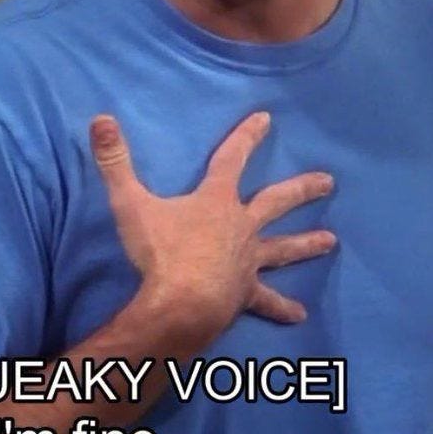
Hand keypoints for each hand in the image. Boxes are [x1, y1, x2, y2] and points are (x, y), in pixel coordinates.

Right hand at [89, 111, 334, 347]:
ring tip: (332, 240)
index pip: (232, 159)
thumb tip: (101, 119)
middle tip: (329, 182)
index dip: (247, 137)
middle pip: (276, 202)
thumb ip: (115, 161)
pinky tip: (300, 315)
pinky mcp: (244, 294)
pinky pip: (267, 300)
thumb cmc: (160, 252)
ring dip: (306, 244)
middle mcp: (240, 227)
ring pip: (282, 249)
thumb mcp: (130, 203)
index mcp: (216, 201)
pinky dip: (282, 307)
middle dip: (301, 189)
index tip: (267, 118)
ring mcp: (246, 262)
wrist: (182, 305)